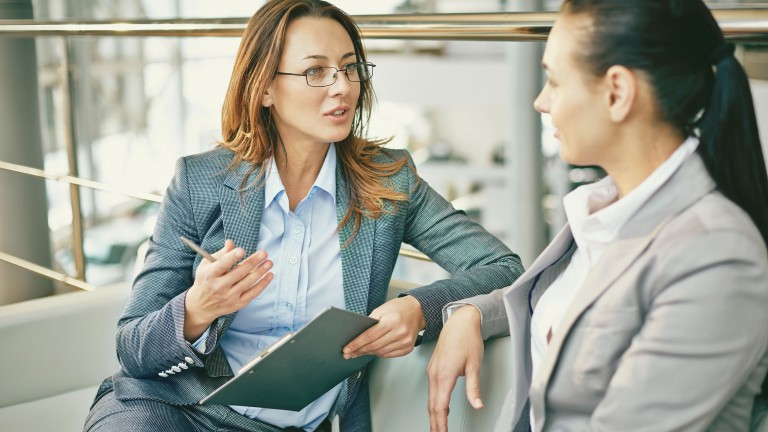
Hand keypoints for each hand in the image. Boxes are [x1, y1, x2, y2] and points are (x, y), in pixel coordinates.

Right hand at [184, 239, 272, 340]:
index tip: (243, 250)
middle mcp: (219, 287)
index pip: (222, 264)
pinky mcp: (237, 304)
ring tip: (269, 262)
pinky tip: (269, 275)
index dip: (233, 257)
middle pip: (239, 273)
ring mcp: (229, 296)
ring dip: (260, 271)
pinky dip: (263, 284)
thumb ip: (221, 253)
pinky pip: (253, 293)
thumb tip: (231, 242)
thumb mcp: (207, 265)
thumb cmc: (206, 280)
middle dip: (253, 262)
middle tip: (264, 253)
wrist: (202, 305)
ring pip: (248, 283)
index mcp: (210, 275)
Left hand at [342, 295, 425, 358]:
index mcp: (391, 321)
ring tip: (359, 352)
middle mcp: (400, 332)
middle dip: (359, 350)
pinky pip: (389, 354)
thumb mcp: (381, 309)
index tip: (347, 349)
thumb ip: (370, 322)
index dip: (356, 344)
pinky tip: (372, 351)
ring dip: (368, 353)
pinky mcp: (408, 348)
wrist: (418, 311)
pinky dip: (379, 354)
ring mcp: (405, 342)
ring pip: (381, 352)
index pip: (369, 336)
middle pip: (374, 346)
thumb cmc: (398, 308)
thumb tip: (357, 336)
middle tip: (349, 354)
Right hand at [427, 305, 483, 431]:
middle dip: (435, 424)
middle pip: (432, 406)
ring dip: (434, 415)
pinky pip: (431, 391)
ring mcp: (432, 371)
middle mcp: (434, 373)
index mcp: (444, 374)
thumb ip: (473, 387)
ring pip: (430, 399)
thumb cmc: (467, 338)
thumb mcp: (474, 364)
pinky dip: (434, 404)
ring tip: (438, 429)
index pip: (440, 406)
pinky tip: (439, 410)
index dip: (441, 424)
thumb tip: (477, 404)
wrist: (459, 321)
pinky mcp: (433, 368)